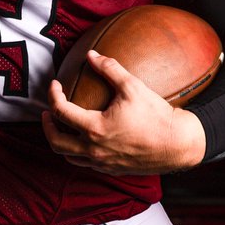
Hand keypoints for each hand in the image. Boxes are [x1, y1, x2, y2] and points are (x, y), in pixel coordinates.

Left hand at [41, 50, 205, 174]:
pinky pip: (85, 164)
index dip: (53, 94)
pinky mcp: (113, 169)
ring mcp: (103, 163)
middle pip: (56, 142)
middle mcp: (94, 150)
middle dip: (46, 125)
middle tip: (47, 112)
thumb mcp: (132, 86)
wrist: (178, 144)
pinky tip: (85, 139)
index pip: (60, 112)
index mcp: (95, 129)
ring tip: (62, 126)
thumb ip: (109, 68)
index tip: (55, 84)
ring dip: (60, 141)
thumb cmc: (156, 115)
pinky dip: (77, 151)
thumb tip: (91, 55)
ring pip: (69, 157)